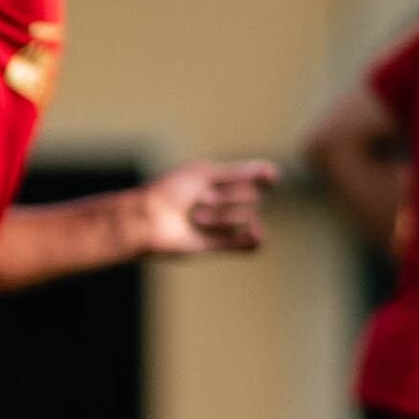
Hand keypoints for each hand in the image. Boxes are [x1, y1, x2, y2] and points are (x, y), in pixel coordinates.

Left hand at [134, 158, 276, 255]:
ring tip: (195, 216)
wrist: (145, 219)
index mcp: (217, 180)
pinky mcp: (214, 245)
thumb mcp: (204, 174)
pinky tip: (256, 235)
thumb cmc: (169, 191)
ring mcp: (219, 224)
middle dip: (227, 197)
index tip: (268, 178)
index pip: (254, 178)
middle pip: (249, 198)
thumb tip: (273, 172)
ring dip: (221, 216)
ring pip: (245, 219)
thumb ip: (239, 173)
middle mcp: (222, 201)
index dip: (260, 178)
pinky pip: (245, 244)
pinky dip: (251, 240)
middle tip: (198, 200)